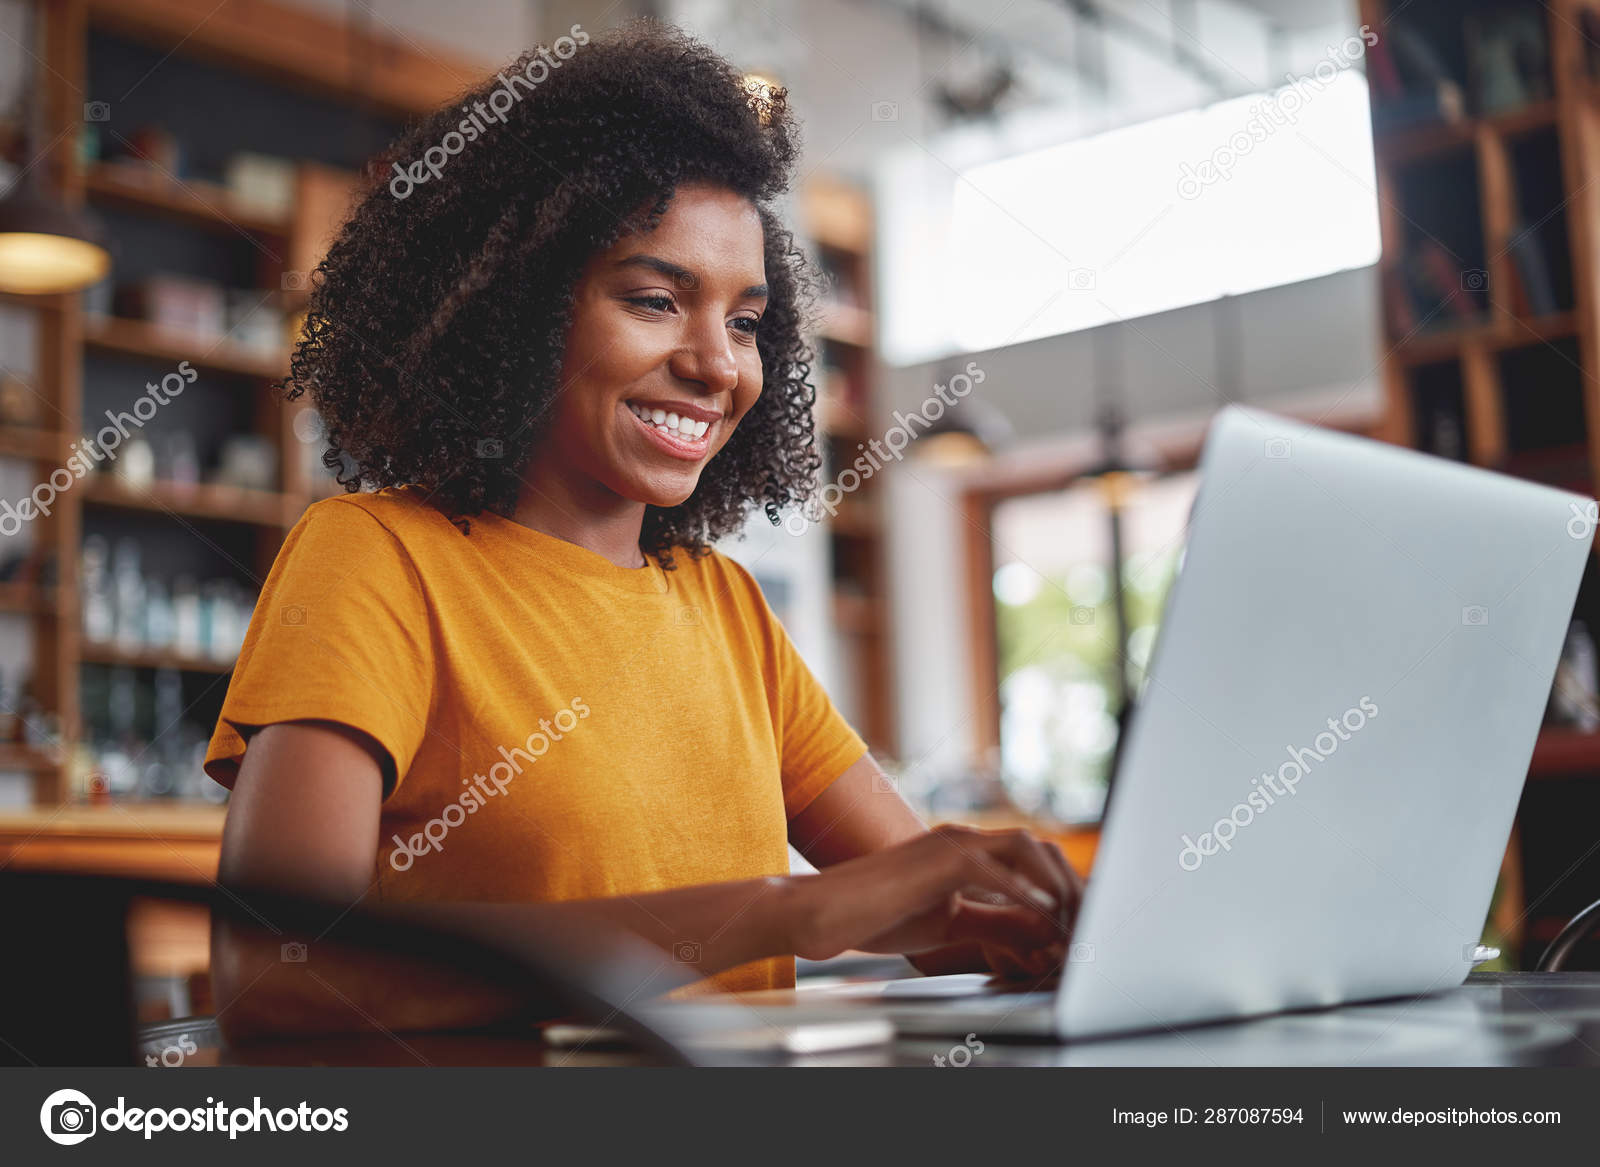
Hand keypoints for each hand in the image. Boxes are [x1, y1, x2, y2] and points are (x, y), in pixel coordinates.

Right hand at [784, 824, 1082, 972]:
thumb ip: (994, 923)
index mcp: (964, 851)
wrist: (823, 912)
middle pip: (1038, 847)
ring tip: (1071, 921)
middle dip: (1070, 884)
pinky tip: (1044, 915)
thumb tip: (1042, 931)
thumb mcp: (949, 924)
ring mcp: (949, 844)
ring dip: (1056, 884)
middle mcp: (962, 838)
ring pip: (1025, 848)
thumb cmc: (875, 915)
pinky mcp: (937, 860)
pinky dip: (1026, 891)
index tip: (1078, 925)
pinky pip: (994, 869)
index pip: (1031, 858)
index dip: (1061, 888)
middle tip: (1086, 924)